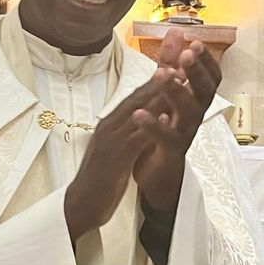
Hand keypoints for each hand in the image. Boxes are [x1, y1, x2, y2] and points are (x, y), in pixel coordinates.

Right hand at [64, 74, 172, 240]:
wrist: (81, 205)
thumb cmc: (100, 178)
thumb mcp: (117, 149)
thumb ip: (130, 132)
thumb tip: (146, 119)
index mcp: (110, 123)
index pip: (136, 96)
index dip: (157, 79)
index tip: (176, 63)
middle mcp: (109, 126)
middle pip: (138, 97)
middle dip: (161, 78)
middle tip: (182, 60)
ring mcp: (111, 141)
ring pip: (138, 112)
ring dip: (160, 95)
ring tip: (180, 79)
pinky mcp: (115, 159)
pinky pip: (136, 139)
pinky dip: (152, 127)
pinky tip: (168, 118)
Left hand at [131, 30, 221, 211]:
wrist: (156, 174)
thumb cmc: (163, 129)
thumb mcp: (166, 92)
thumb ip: (171, 63)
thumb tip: (176, 31)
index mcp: (194, 101)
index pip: (210, 78)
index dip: (206, 61)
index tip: (196, 41)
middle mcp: (194, 116)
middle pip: (204, 92)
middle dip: (196, 71)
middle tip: (186, 54)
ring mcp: (184, 134)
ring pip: (188, 113)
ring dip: (176, 92)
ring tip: (161, 75)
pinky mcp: (170, 152)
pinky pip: (166, 139)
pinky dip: (154, 126)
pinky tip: (142, 114)